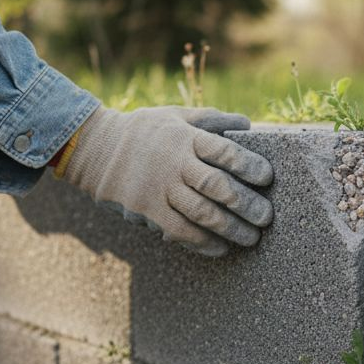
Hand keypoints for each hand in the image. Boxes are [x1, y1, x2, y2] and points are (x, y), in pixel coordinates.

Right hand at [62, 106, 273, 256]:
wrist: (95, 149)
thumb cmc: (145, 131)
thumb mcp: (176, 116)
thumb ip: (212, 120)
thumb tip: (248, 125)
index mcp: (186, 138)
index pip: (225, 151)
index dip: (250, 165)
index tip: (267, 177)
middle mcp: (175, 163)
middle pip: (217, 186)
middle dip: (247, 204)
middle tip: (266, 217)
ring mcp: (160, 188)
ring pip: (202, 214)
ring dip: (231, 229)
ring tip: (251, 238)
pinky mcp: (147, 210)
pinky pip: (181, 232)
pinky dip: (204, 243)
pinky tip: (221, 248)